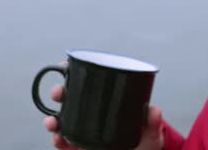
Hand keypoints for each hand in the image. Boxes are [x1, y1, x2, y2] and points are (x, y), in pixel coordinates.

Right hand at [42, 62, 164, 149]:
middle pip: (69, 99)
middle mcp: (92, 114)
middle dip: (59, 93)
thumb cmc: (145, 140)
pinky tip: (58, 138)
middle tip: (58, 93)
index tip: (65, 65)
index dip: (73, 72)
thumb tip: (154, 111)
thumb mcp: (150, 130)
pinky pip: (65, 144)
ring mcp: (85, 131)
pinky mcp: (80, 149)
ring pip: (62, 121)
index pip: (88, 83)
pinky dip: (58, 141)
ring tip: (52, 122)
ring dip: (52, 119)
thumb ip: (153, 122)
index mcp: (106, 102)